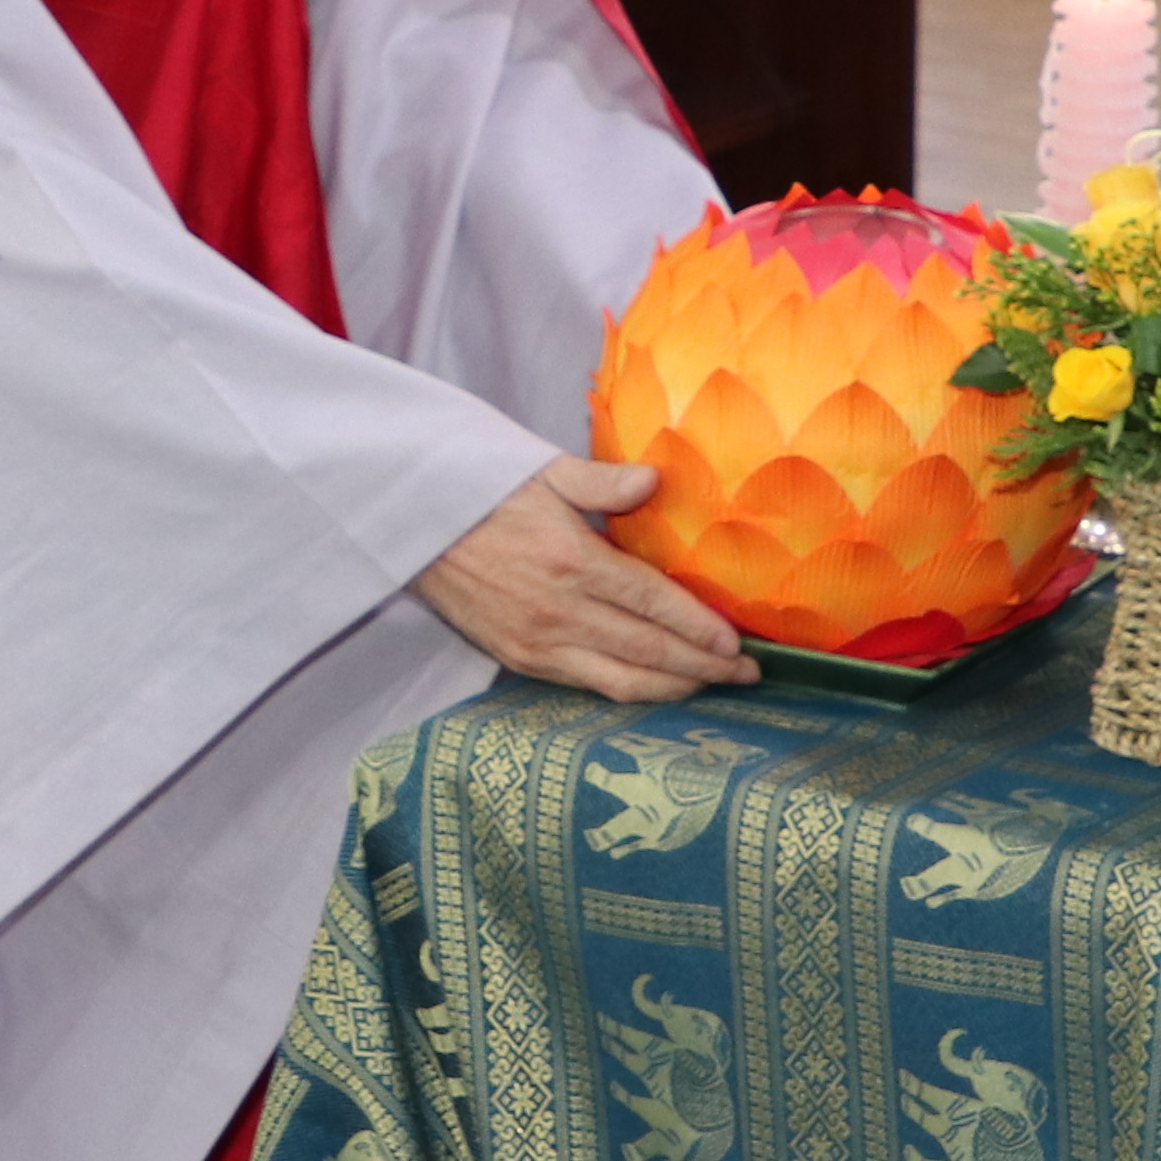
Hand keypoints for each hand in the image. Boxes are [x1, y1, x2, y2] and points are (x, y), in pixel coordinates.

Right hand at [416, 458, 748, 703]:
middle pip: (648, 651)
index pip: (652, 603)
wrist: (412, 526)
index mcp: (571, 561)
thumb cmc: (484, 491)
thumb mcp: (543, 471)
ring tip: (714, 686)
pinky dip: (629, 690)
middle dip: (704, 667)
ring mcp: (537, 643)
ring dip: (674, 688)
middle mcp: (558, 612)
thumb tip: (654, 480)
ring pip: (621, 681)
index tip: (736, 643)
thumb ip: (602, 480)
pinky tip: (658, 686)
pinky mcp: (518, 660)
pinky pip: (586, 685)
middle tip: (748, 674)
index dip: (699, 628)